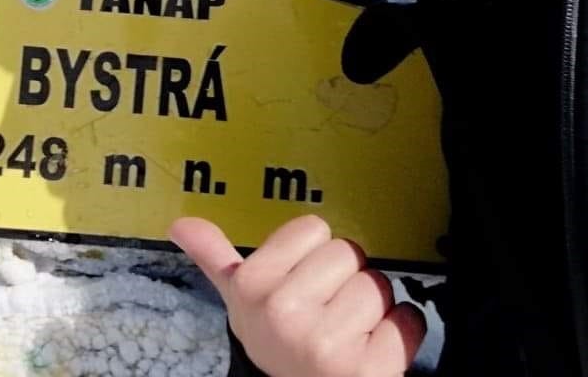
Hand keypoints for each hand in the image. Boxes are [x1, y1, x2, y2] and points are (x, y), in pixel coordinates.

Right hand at [170, 214, 424, 376]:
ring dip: (375, 310)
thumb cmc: (274, 343)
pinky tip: (373, 350)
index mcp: (253, 286)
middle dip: (345, 281)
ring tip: (349, 333)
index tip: (301, 286)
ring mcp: (325, 342)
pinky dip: (401, 334)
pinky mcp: (368, 367)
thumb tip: (179, 224)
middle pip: (349, 253)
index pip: (313, 228)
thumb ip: (215, 258)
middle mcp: (284, 313)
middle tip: (327, 313)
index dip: (313, 256)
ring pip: (380, 286)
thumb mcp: (241, 302)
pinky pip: (408, 319)